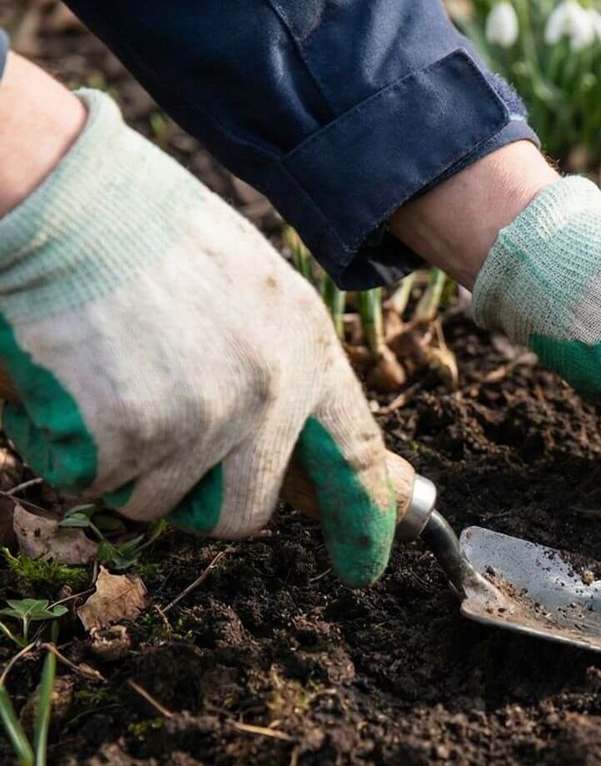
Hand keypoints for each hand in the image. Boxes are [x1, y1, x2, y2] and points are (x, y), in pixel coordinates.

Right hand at [0, 91, 396, 585]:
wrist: (73, 200)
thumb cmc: (149, 232)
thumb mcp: (251, 287)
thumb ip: (275, 359)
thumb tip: (283, 435)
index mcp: (308, 348)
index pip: (355, 454)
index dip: (364, 519)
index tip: (365, 565)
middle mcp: (271, 392)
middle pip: (244, 511)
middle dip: (199, 500)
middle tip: (154, 452)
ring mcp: (204, 417)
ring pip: (158, 503)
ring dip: (124, 468)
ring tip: (106, 383)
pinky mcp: (135, 433)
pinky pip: (96, 483)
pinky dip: (72, 451)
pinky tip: (69, 386)